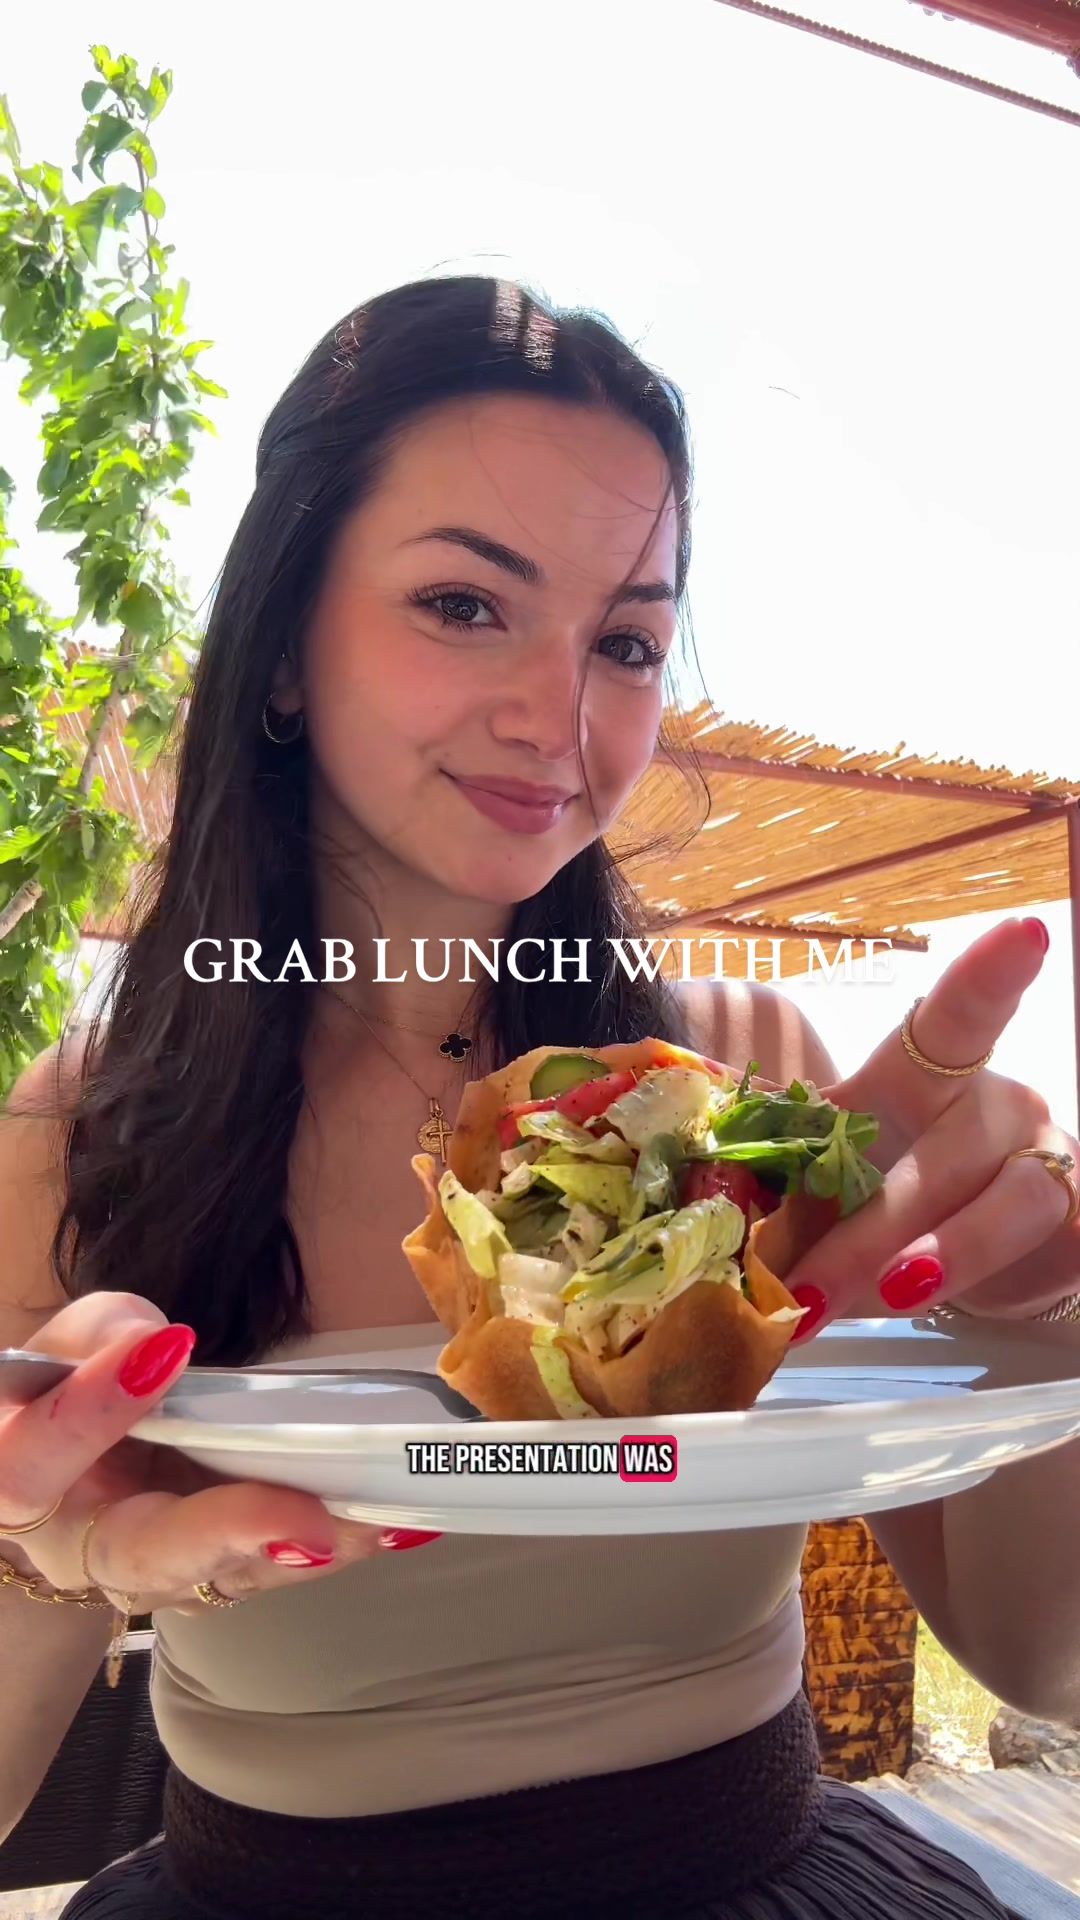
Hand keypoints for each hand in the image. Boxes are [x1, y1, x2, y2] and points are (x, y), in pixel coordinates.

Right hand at [0, 1293, 424, 1613]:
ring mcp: (162, 1573)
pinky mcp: (222, 1571)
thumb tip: (155, 1343)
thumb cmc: (76, 1389)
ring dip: (308, 1546)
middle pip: (149, 1557)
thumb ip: (99, 1335)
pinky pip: (275, 1564)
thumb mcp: (73, 1343)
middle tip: (308, 1523)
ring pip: (230, 1574)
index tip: (161, 1352)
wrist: (87, 1457)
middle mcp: (89, 1552)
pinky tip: (398, 1518)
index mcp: (22, 1483)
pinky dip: (337, 1542)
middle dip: (233, 1533)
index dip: (93, 1409)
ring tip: (377, 1518)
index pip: (37, 1460)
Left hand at [782, 917, 1079, 1335]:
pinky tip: (939, 1304)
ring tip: (886, 1297)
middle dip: (872, 1226)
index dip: (988, 976)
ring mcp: (1043, 1163)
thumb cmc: (873, 1204)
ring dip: (943, 1254)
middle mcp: (995, 1106)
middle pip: (949, 1147)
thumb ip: (779, 1195)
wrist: (948, 1264)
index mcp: (923, 1077)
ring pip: (1010, 1199)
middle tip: (805, 1289)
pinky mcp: (1073, 1226)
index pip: (957, 1017)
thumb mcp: (822, 1188)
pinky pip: (1045, 1250)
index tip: (1023, 933)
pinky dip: (985, 1282)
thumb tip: (701, 1225)